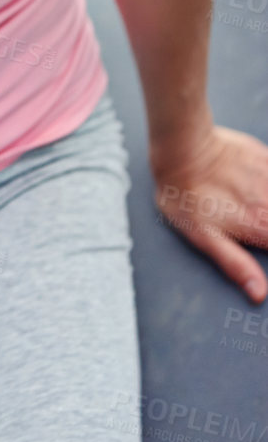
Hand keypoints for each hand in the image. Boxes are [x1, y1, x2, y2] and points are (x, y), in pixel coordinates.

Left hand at [152, 125, 267, 301]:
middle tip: (255, 227)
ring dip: (267, 205)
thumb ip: (236, 265)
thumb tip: (258, 292)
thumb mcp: (204, 238)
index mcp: (262, 227)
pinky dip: (267, 185)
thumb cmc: (186, 194)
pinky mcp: (266, 158)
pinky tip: (257, 191)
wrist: (182, 150)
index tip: (263, 245)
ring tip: (253, 210)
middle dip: (267, 227)